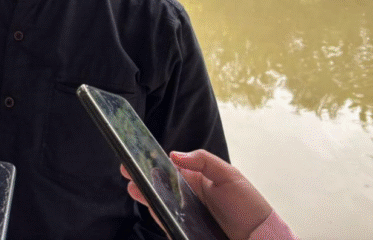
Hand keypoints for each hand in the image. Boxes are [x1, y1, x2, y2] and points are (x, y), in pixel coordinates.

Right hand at [121, 149, 271, 239]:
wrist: (259, 237)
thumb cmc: (248, 205)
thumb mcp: (229, 175)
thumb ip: (203, 161)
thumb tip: (175, 155)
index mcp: (195, 179)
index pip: (169, 167)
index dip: (152, 161)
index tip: (136, 155)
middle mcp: (187, 196)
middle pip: (158, 185)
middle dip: (141, 177)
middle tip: (127, 171)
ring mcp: (184, 214)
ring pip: (159, 202)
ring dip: (144, 195)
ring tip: (134, 188)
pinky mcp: (184, 230)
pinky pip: (167, 221)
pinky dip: (157, 214)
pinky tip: (150, 205)